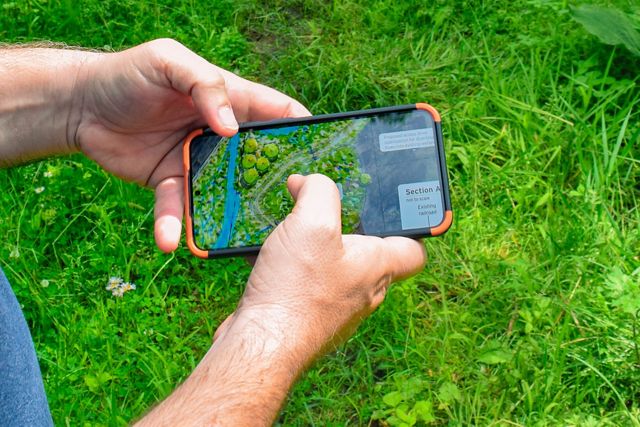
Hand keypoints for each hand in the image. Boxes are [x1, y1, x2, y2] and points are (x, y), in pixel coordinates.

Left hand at [72, 39, 309, 251]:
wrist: (79, 105)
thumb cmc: (127, 74)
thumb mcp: (169, 61)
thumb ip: (205, 85)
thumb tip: (232, 128)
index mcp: (230, 100)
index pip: (279, 113)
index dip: (304, 130)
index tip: (325, 155)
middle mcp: (222, 135)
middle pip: (260, 160)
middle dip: (278, 183)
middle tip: (295, 212)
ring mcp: (199, 162)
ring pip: (224, 193)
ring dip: (231, 216)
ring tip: (237, 240)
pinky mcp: (172, 182)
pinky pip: (179, 208)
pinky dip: (175, 224)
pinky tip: (170, 240)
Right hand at [216, 174, 426, 363]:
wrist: (263, 345)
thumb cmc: (296, 289)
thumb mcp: (312, 223)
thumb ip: (320, 191)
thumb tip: (311, 182)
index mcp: (376, 266)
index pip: (414, 249)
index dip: (411, 227)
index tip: (396, 209)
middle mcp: (363, 290)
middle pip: (369, 253)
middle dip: (348, 227)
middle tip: (326, 207)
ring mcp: (336, 307)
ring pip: (334, 268)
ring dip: (315, 246)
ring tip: (290, 228)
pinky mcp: (308, 317)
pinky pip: (307, 283)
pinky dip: (291, 266)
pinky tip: (266, 255)